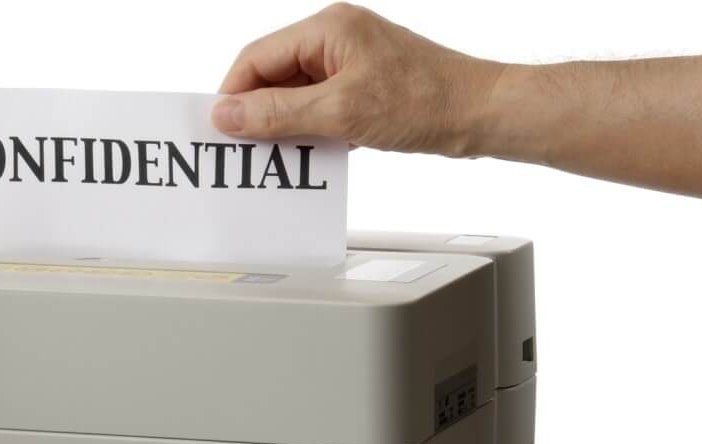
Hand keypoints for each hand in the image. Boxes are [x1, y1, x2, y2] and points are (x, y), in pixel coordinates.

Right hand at [212, 4, 503, 155]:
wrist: (480, 114)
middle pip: (271, 76)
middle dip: (256, 113)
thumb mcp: (339, 112)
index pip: (256, 58)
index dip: (233, 96)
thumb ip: (277, 113)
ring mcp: (349, 62)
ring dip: (283, 126)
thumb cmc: (426, 101)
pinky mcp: (361, 86)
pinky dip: (308, 130)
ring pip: (293, 95)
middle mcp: (335, 38)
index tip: (220, 131)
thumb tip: (227, 113)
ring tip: (278, 155)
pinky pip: (317, 107)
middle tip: (245, 149)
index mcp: (327, 29)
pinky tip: (310, 154)